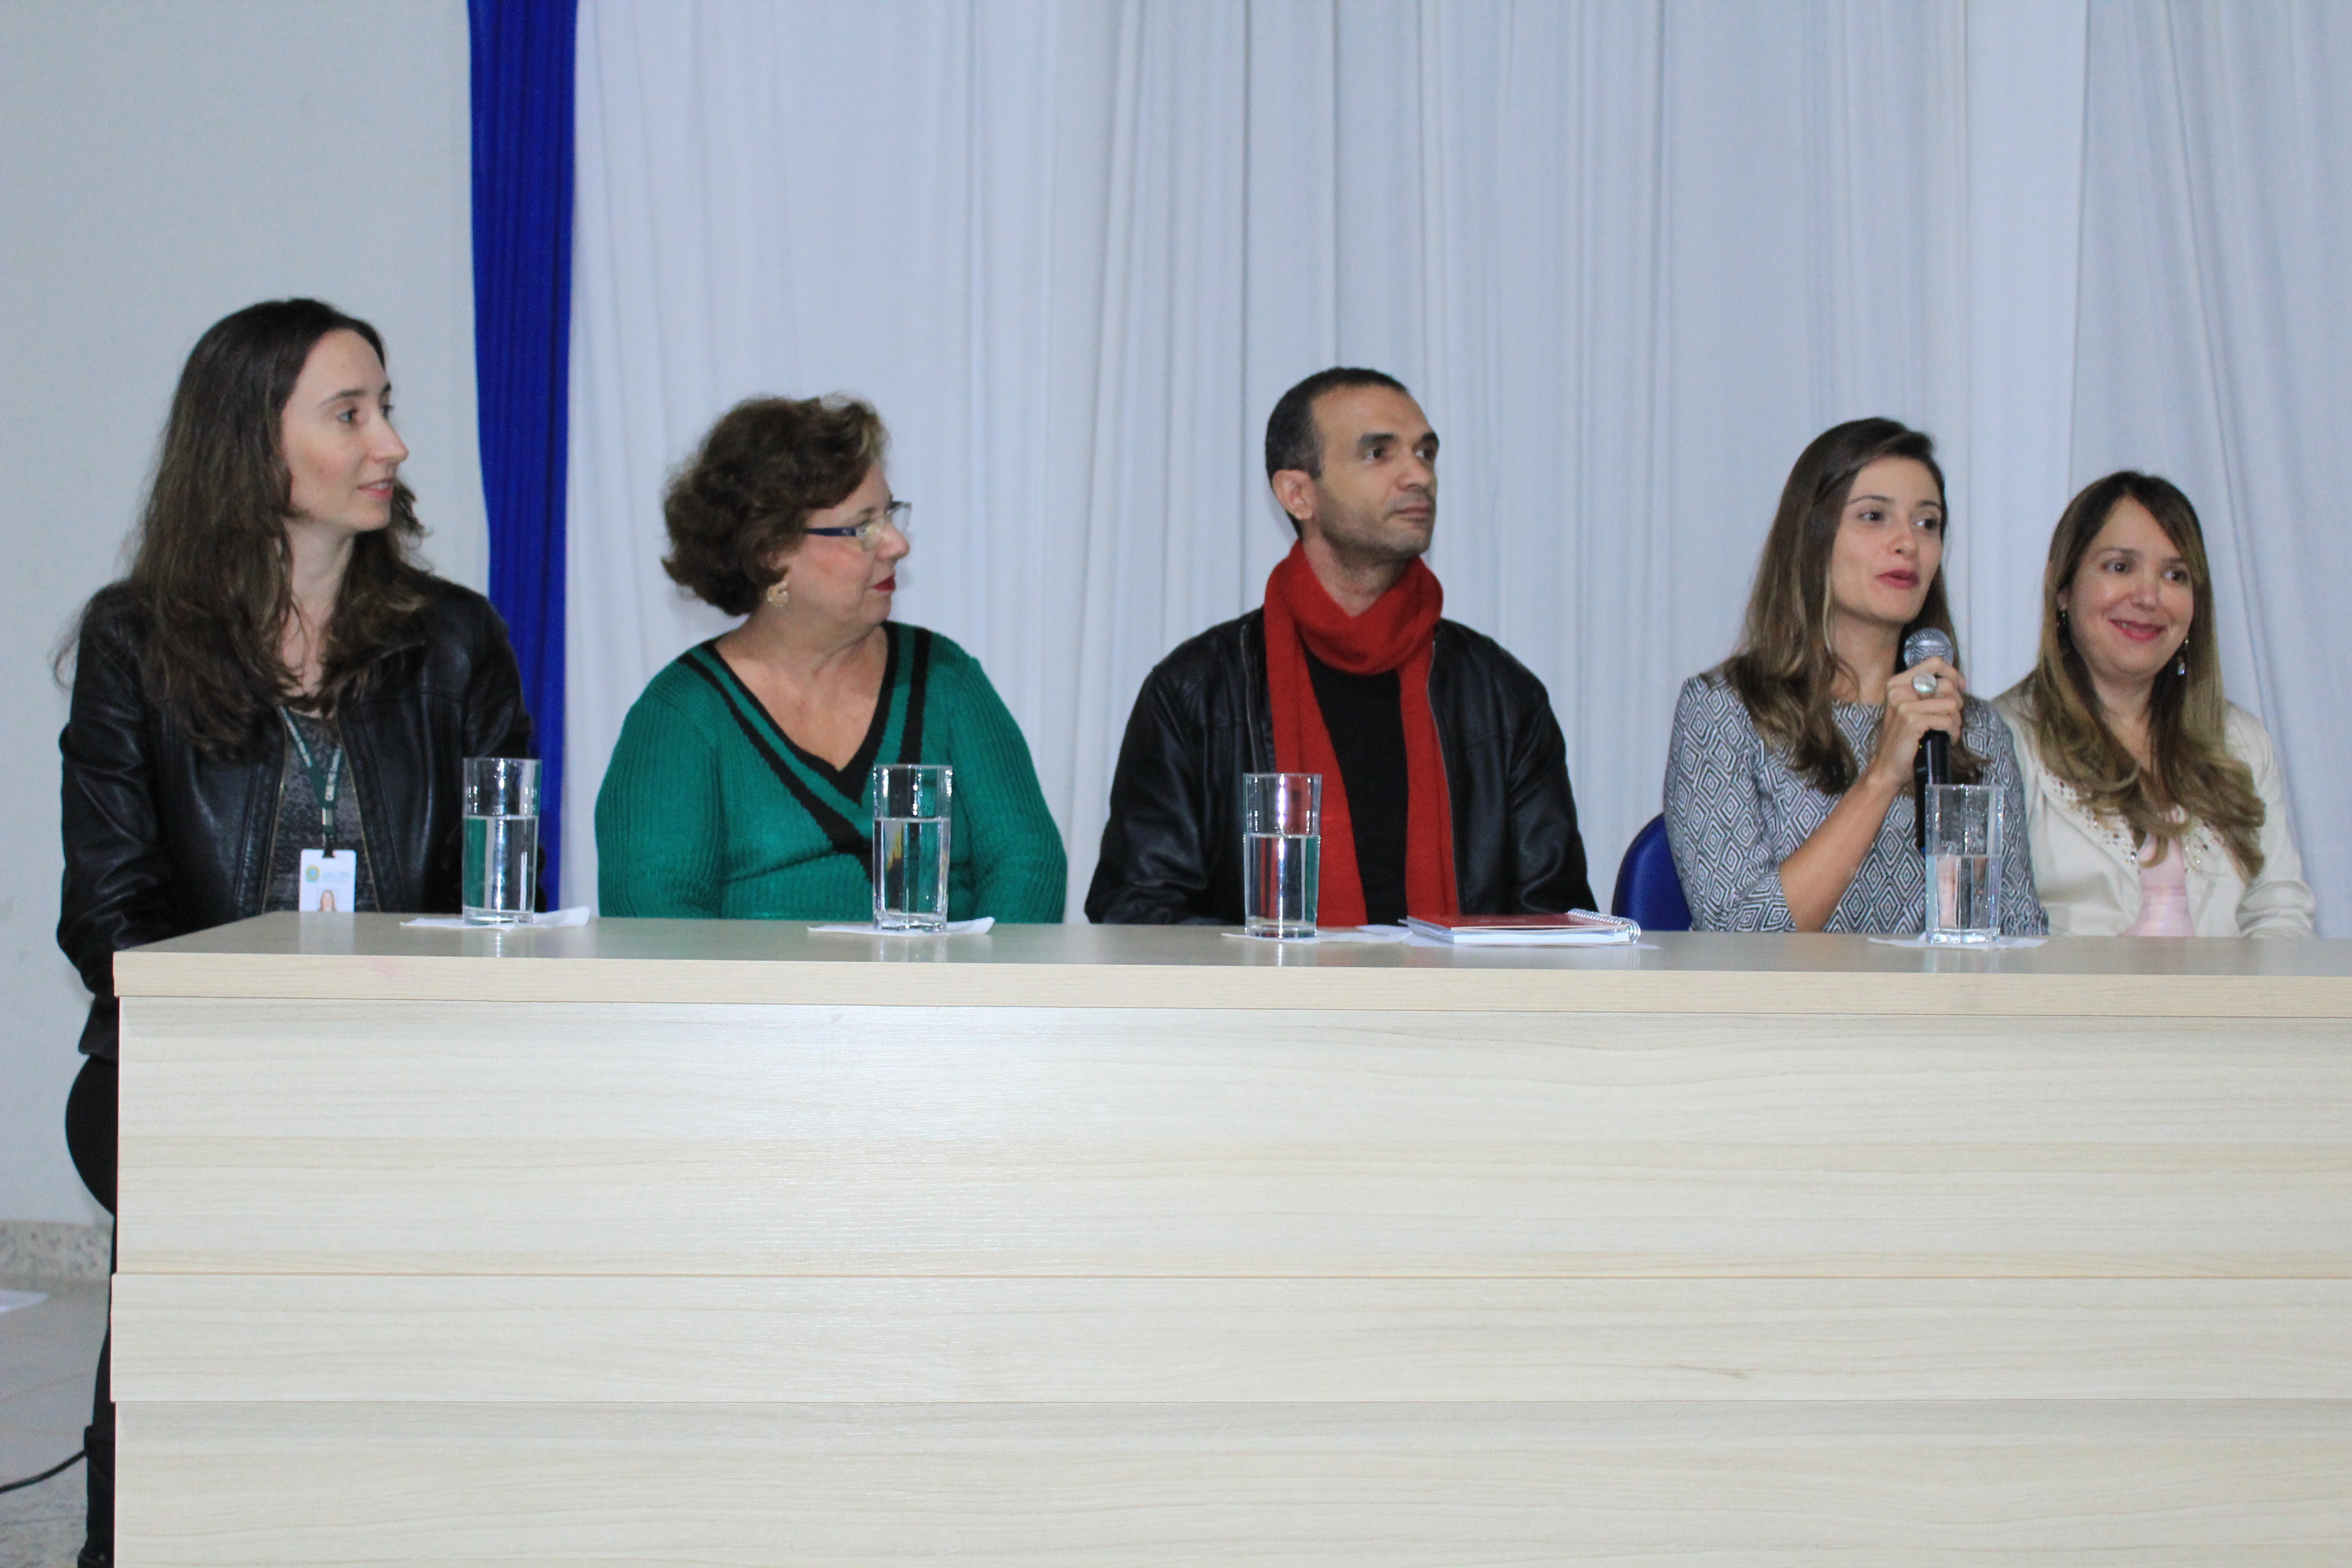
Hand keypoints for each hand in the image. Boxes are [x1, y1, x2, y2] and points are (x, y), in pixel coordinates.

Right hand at [1864, 656, 1963, 790]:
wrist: (1887, 766)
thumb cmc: (1903, 738)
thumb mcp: (1909, 708)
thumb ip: (1926, 692)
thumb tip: (1958, 681)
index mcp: (1897, 683)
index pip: (1934, 663)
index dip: (1953, 674)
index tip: (1960, 687)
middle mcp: (1899, 691)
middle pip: (1947, 684)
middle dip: (1957, 703)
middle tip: (1951, 718)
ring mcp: (1904, 705)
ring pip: (1951, 703)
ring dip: (1956, 720)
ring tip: (1948, 730)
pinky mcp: (1912, 720)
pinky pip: (1948, 720)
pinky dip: (1952, 732)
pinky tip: (1945, 739)